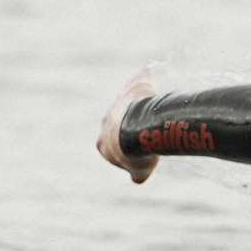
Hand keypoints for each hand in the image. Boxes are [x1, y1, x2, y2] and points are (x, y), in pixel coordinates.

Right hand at [96, 66, 159, 183]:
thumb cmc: (136, 154)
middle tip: (142, 128)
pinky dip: (141, 77)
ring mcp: (119, 105)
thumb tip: (137, 180)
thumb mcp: (139, 169)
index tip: (131, 149)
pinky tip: (146, 70)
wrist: (136, 132)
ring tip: (146, 98)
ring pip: (125, 99)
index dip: (119, 147)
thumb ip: (138, 173)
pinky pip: (135, 82)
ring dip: (134, 99)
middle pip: (116, 120)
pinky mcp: (132, 90)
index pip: (107, 144)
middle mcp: (107, 121)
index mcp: (103, 143)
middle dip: (127, 123)